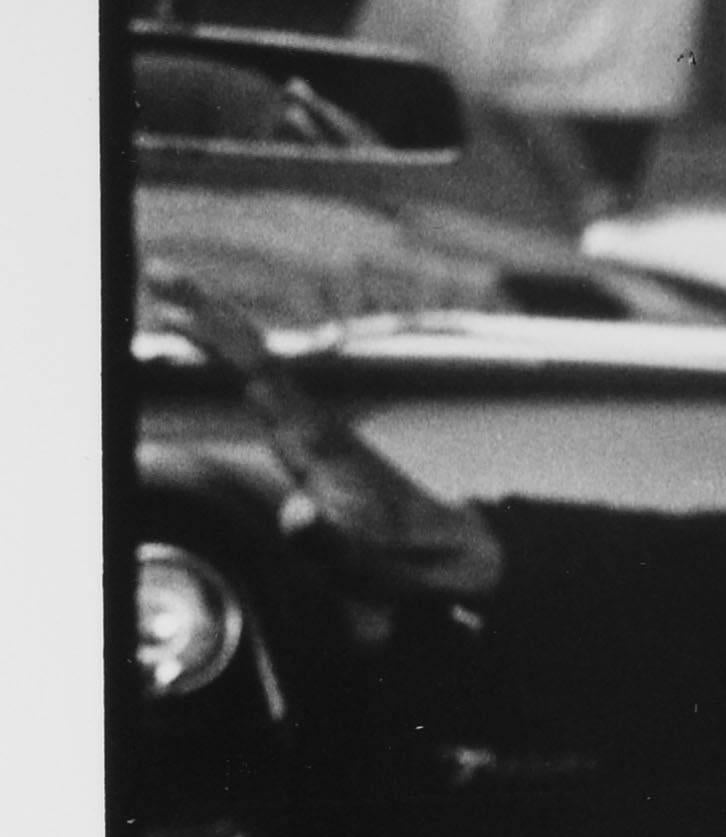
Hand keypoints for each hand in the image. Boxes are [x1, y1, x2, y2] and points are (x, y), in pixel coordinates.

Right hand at [145, 266, 504, 602]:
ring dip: (218, 331)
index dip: (222, 341)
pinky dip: (234, 362)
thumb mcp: (363, 562)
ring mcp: (313, 432)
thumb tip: (295, 515)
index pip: (262, 375)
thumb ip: (329, 541)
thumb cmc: (404, 560)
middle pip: (255, 356)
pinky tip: (215, 351)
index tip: (178, 310)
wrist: (451, 554)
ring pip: (260, 367)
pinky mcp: (313, 445)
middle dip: (210, 316)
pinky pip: (265, 389)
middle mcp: (312, 425)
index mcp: (318, 442)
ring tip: (171, 300)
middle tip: (162, 274)